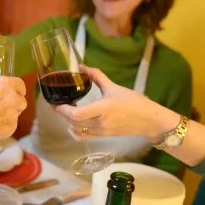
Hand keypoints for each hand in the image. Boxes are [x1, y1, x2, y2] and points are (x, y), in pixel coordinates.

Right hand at [0, 77, 26, 148]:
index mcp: (3, 85)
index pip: (19, 83)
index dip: (16, 87)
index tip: (11, 90)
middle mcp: (12, 99)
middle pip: (21, 99)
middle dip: (14, 101)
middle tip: (2, 103)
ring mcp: (13, 115)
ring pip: (17, 113)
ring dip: (10, 112)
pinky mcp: (11, 129)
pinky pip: (11, 125)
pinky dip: (4, 125)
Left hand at [53, 68, 167, 141]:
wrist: (149, 120)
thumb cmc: (134, 102)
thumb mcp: (114, 87)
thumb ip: (97, 77)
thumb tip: (81, 67)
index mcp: (103, 109)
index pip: (76, 115)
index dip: (63, 110)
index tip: (56, 101)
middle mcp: (100, 123)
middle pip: (73, 123)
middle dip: (61, 113)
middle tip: (56, 102)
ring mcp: (101, 132)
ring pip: (76, 130)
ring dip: (67, 121)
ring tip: (65, 110)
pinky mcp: (102, 136)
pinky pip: (83, 137)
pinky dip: (74, 131)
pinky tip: (73, 122)